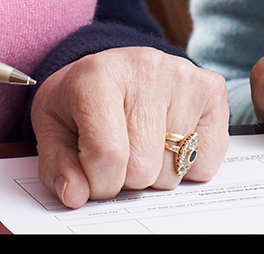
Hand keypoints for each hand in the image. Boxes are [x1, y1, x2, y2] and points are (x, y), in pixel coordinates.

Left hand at [31, 47, 228, 207]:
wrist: (113, 68)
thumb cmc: (82, 100)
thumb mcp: (52, 128)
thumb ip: (57, 166)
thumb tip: (75, 194)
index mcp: (97, 76)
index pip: (107, 155)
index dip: (98, 183)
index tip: (93, 176)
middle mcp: (145, 68)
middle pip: (143, 168)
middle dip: (126, 177)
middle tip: (118, 153)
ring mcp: (183, 77)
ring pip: (174, 169)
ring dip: (156, 171)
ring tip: (142, 141)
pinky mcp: (211, 90)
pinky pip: (206, 161)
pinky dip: (187, 164)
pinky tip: (169, 139)